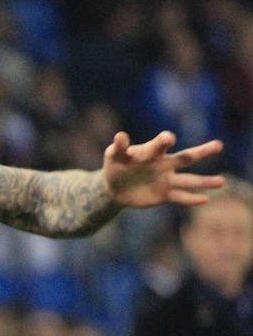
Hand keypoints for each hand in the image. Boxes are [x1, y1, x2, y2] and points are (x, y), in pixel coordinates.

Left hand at [102, 130, 223, 207]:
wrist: (114, 186)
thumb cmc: (115, 165)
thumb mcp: (113, 155)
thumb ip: (118, 147)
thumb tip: (120, 136)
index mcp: (153, 151)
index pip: (161, 144)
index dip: (164, 140)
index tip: (168, 140)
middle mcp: (164, 164)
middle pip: (186, 157)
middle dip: (202, 152)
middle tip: (218, 146)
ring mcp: (166, 179)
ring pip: (189, 180)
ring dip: (205, 182)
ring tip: (222, 182)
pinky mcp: (164, 195)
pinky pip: (180, 197)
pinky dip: (191, 199)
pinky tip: (205, 199)